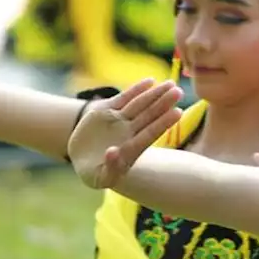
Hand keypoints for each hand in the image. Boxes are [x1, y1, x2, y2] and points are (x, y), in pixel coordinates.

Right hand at [68, 79, 183, 188]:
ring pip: (140, 104)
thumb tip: (113, 152)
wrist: (79, 159)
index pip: (150, 134)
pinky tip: (150, 81)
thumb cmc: (93, 173)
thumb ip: (110, 167)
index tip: (178, 112)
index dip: (163, 123)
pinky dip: (136, 89)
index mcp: (131, 149)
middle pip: (149, 116)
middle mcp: (129, 132)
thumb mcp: (99, 177)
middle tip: (179, 91)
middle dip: (163, 103)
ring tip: (170, 83)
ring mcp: (120, 120)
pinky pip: (124, 98)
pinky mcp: (107, 110)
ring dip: (154, 93)